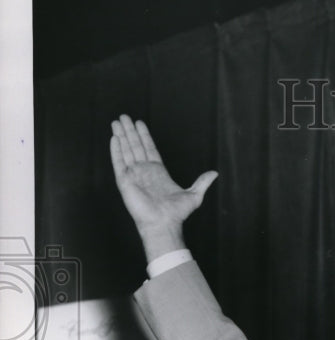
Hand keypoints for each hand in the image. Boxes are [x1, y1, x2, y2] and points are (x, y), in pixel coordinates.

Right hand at [109, 114, 216, 238]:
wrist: (163, 223)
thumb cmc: (176, 213)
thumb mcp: (194, 195)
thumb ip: (202, 182)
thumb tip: (214, 173)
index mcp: (158, 172)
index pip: (149, 149)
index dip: (144, 136)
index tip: (139, 123)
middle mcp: (144, 171)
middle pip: (136, 146)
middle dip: (130, 131)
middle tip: (124, 116)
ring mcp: (134, 175)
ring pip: (126, 150)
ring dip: (121, 135)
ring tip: (117, 121)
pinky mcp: (124, 180)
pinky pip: (119, 161)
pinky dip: (116, 149)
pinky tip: (114, 138)